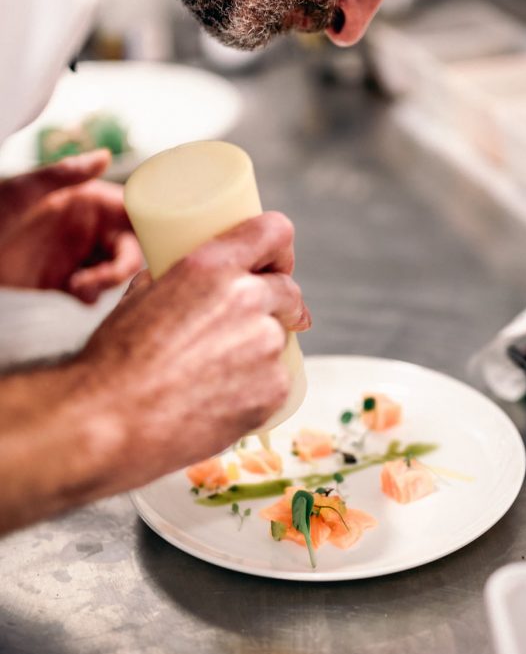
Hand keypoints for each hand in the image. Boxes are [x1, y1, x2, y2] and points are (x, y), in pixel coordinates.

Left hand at [0, 151, 142, 302]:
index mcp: (88, 200)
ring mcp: (77, 254)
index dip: (153, 223)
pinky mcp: (63, 280)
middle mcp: (88, 227)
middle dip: (122, 265)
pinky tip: (75, 293)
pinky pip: (92, 291)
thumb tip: (105, 155)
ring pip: (114, 271)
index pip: (135, 209)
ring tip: (78, 287)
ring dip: (106, 282)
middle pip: (130, 247)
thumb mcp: (25, 190)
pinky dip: (92, 295)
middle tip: (98, 278)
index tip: (160, 240)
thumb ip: (65, 173)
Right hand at [79, 212, 311, 486]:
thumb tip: (178, 277)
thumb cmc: (114, 361)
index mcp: (213, 266)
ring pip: (280, 340)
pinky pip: (277, 382)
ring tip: (216, 377)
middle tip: (252, 326)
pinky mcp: (273, 388)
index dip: (279, 250)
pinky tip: (222, 402)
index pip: (274, 231)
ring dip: (261, 352)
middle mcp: (247, 297)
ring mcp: (265, 343)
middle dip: (278, 305)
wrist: (109, 422)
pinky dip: (258, 391)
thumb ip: (172, 280)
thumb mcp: (138, 297)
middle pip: (288, 290)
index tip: (276, 267)